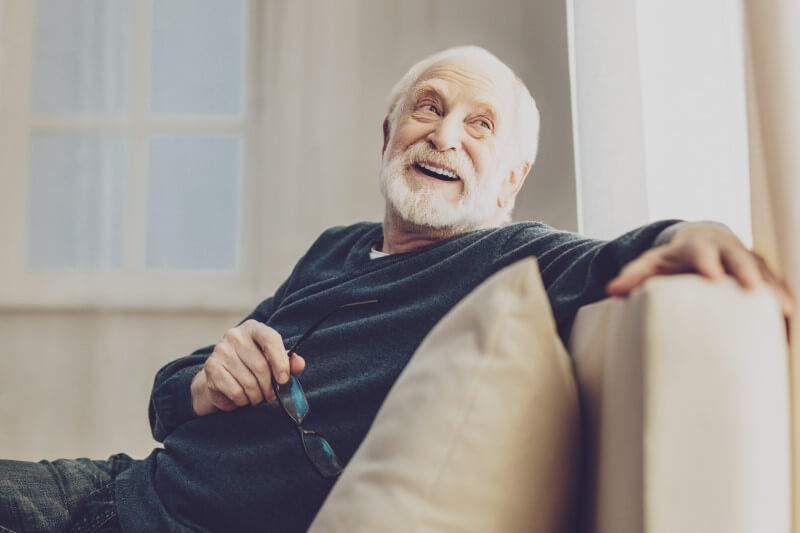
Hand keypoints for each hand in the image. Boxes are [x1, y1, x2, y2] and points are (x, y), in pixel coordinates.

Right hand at [191, 320, 305, 415]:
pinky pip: (236, 391)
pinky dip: (243, 400)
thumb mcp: (272, 361)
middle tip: (270, 395)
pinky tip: (243, 398)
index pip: (270, 339)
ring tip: (257, 397)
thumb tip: (299, 364)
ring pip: (248, 382)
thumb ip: (288, 362)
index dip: (281, 362)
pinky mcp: (212, 368)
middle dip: (269, 386)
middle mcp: (235, 335)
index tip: (284, 379)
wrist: (219, 376)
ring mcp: (221, 351)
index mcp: (253, 328)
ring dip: (257, 396)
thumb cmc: (251, 367)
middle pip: (260, 366)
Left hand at [606, 222, 794, 318]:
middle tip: (752, 288)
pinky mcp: (761, 274)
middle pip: (738, 258)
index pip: (700, 252)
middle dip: (746, 272)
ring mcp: (747, 261)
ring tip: (785, 310)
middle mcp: (725, 251)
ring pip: (764, 272)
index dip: (706, 260)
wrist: (703, 240)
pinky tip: (792, 319)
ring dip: (774, 289)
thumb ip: (633, 275)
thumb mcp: (651, 263)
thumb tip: (611, 290)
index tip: (711, 275)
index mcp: (696, 247)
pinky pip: (776, 285)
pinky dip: (783, 298)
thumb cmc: (673, 258)